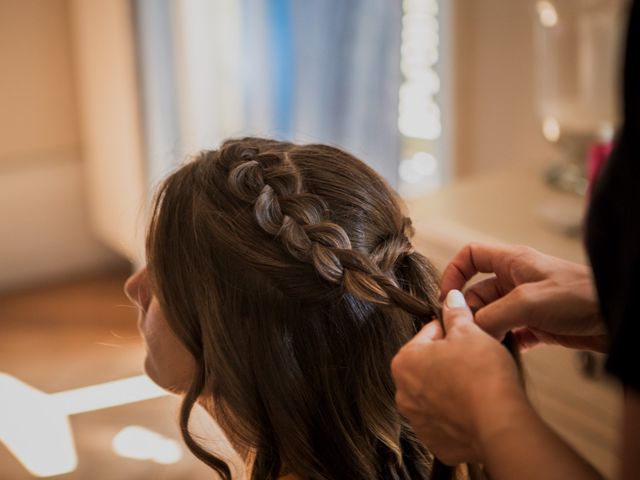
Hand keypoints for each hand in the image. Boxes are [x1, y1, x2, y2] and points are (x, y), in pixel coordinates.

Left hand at [391, 290, 528, 464]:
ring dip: (452, 388)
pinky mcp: (436, 442)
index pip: (427, 335)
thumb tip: (451, 298)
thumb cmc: (482, 376)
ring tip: (478, 385)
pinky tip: (476, 408)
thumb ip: (455, 314)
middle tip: (475, 359)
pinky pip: (446, 421)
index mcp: (404, 362)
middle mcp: (403, 393)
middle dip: (448, 360)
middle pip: (428, 366)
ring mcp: (418, 420)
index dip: (450, 331)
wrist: (499, 425)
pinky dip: (458, 415)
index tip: (465, 334)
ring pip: (436, 394)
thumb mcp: (469, 333)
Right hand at [440, 243, 606, 351]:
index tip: (446, 297)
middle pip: (477, 293)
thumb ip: (493, 315)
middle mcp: (516, 280)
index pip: (471, 256)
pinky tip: (504, 355)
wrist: (616, 317)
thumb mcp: (528, 302)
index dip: (454, 272)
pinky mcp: (538, 324)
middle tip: (464, 334)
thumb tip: (469, 331)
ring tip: (483, 347)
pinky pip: (511, 333)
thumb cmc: (580, 296)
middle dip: (469, 312)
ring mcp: (526, 303)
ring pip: (492, 316)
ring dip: (486, 331)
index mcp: (512, 262)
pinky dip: (505, 343)